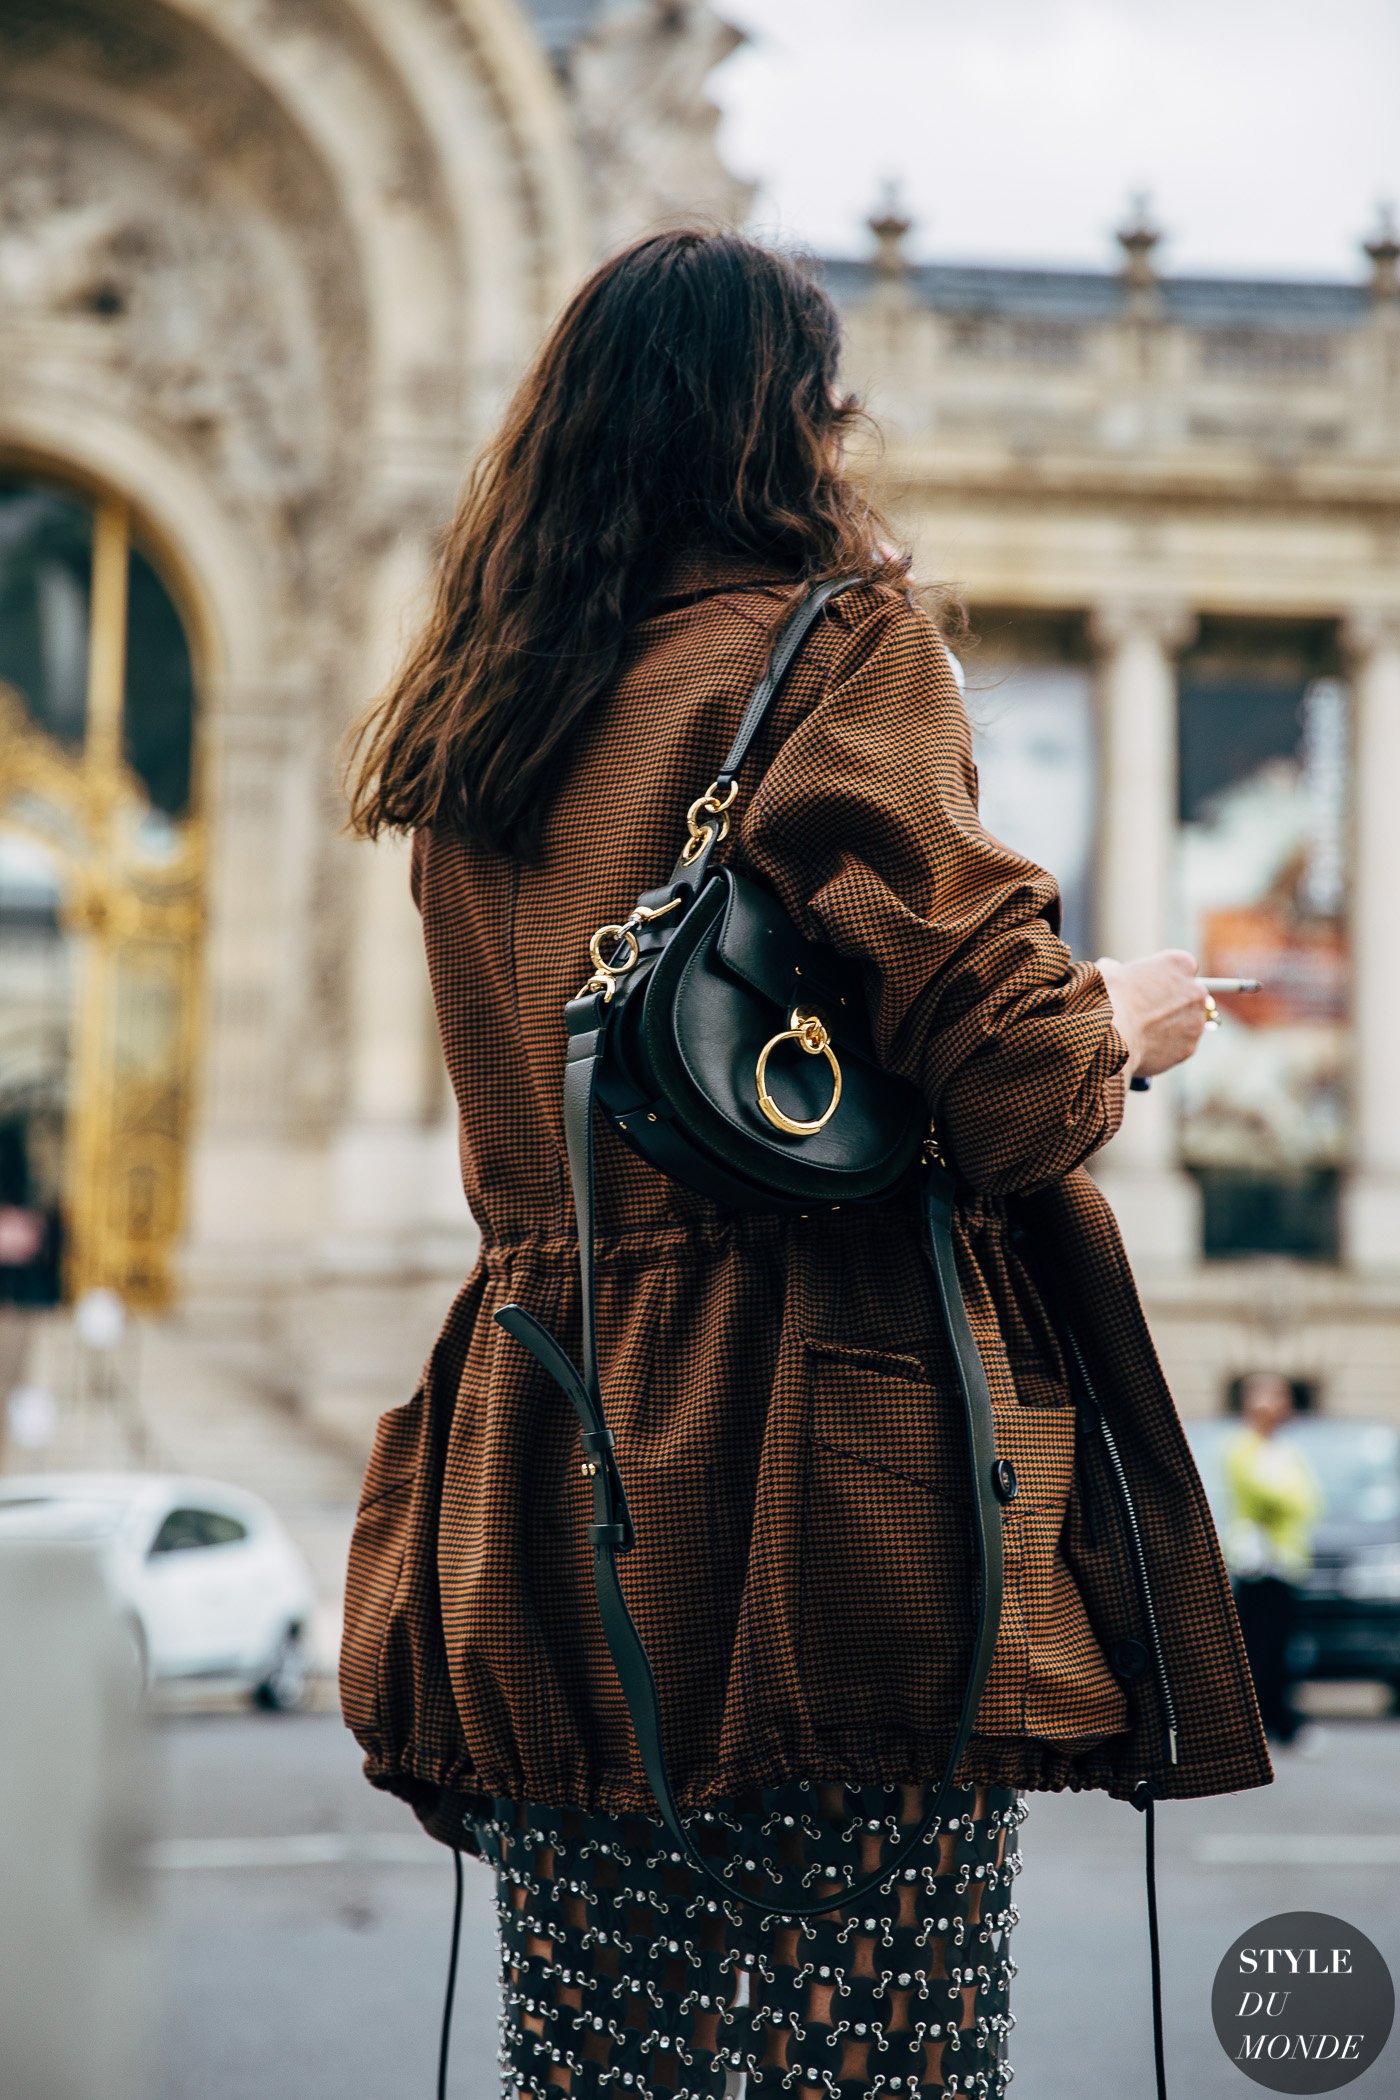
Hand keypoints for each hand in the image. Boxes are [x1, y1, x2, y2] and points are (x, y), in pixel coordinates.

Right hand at [1094, 949, 1209, 1079]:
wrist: (1110, 1035)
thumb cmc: (1106, 998)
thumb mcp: (1108, 971)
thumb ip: (1118, 969)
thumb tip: (1111, 970)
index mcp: (1180, 964)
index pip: (1182, 968)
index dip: (1163, 979)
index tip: (1147, 987)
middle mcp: (1196, 991)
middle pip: (1189, 996)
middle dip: (1172, 1004)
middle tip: (1145, 1012)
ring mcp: (1196, 1021)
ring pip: (1186, 1024)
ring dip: (1170, 1027)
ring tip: (1140, 1033)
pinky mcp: (1189, 1048)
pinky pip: (1178, 1047)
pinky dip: (1165, 1049)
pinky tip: (1143, 1048)